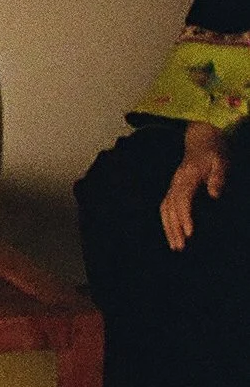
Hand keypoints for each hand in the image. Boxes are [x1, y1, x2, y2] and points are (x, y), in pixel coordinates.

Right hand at [161, 123, 228, 249]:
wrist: (202, 139)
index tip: (190, 233)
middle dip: (175, 228)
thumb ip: (218, 177)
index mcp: (188, 176)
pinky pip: (165, 206)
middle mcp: (177, 181)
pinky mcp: (174, 188)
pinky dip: (167, 221)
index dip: (185, 216)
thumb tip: (214, 195)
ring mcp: (173, 184)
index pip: (183, 199)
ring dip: (169, 228)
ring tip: (175, 246)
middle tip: (180, 247)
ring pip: (165, 208)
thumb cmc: (214, 153)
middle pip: (171, 207)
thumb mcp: (221, 161)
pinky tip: (172, 234)